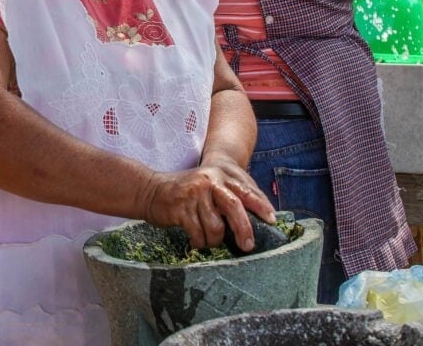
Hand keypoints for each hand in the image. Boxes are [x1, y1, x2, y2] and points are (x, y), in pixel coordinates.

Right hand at [139, 155, 274, 251]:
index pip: (245, 192)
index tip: (272, 221)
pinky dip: (199, 242)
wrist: (150, 190)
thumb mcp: (207, 186)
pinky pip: (198, 233)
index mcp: (219, 176)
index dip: (260, 206)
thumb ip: (227, 197)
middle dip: (243, 229)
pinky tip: (196, 240)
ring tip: (209, 240)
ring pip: (215, 226)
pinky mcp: (181, 208)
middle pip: (234, 207)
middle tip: (247, 246)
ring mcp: (194, 194)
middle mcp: (208, 182)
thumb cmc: (184, 193)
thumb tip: (253, 220)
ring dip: (214, 240)